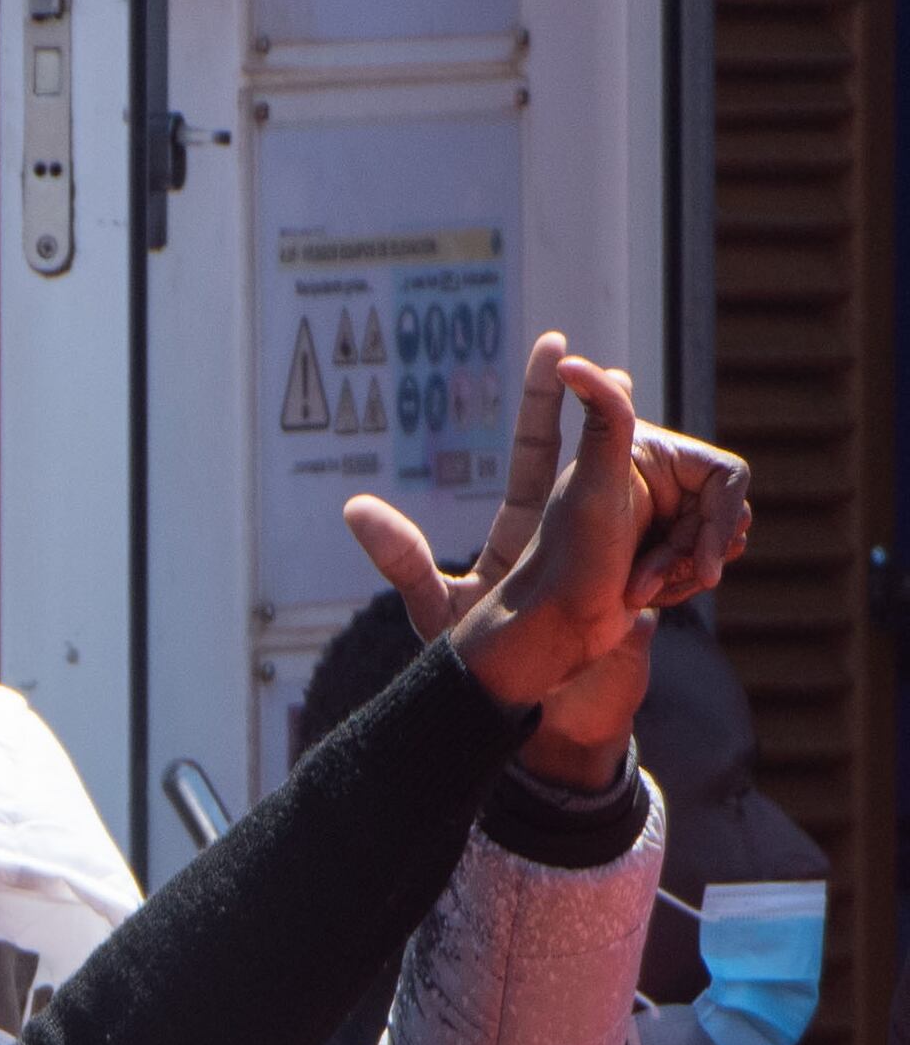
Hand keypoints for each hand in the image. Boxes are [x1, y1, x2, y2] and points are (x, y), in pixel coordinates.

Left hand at [357, 338, 749, 780]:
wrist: (540, 702)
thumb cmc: (489, 662)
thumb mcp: (442, 608)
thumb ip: (403, 559)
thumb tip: (352, 508)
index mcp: (526, 517)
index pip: (537, 442)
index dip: (546, 394)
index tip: (553, 342)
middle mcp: (577, 515)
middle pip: (608, 444)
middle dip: (617, 411)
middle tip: (615, 376)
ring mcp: (620, 536)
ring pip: (653, 484)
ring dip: (654, 500)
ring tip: (631, 529)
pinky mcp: (653, 564)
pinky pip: (687, 527)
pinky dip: (693, 533)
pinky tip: (684, 553)